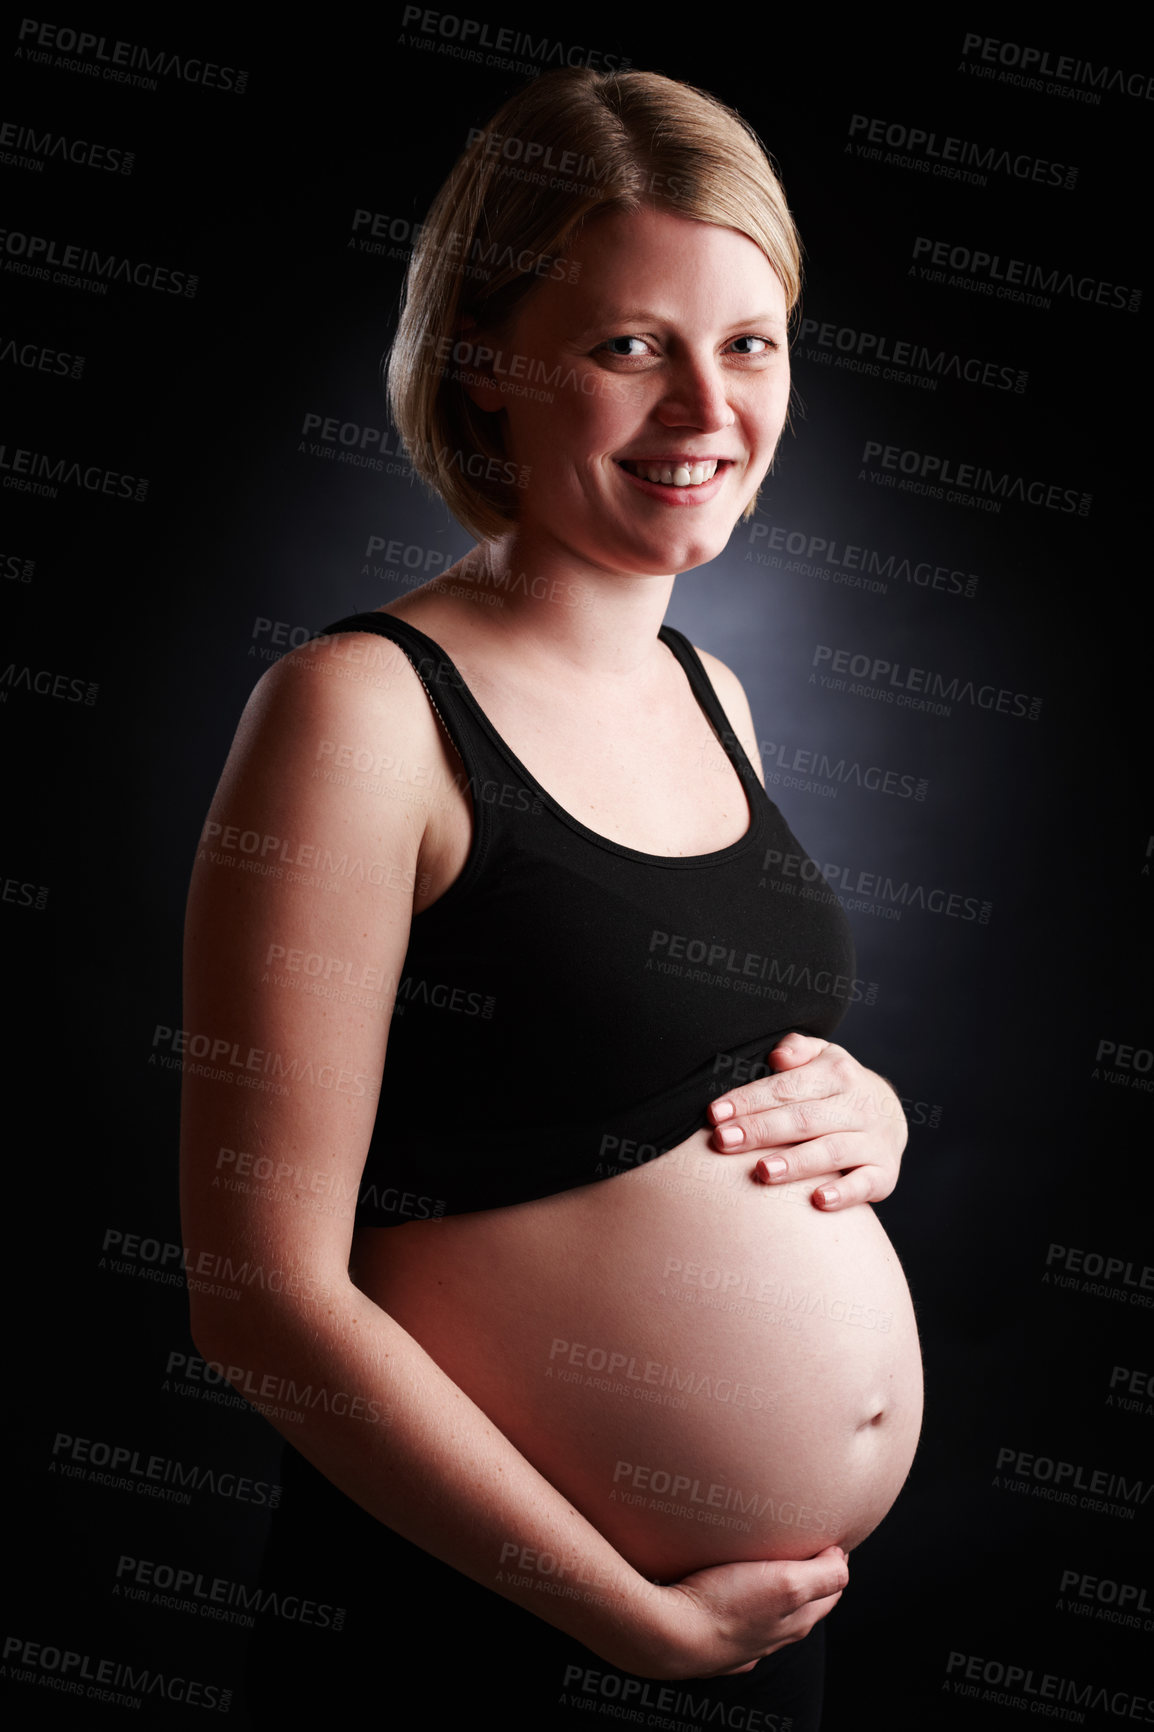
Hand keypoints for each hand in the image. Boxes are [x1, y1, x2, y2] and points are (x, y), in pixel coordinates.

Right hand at [626, 1547, 847, 1678]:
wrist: (670, 1636)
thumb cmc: (725, 1605)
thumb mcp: (787, 1583)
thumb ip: (823, 1574)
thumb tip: (841, 1558)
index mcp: (796, 1620)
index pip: (831, 1590)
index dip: (834, 1562)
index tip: (827, 1536)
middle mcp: (773, 1635)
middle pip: (803, 1604)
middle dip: (809, 1576)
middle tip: (801, 1543)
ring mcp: (743, 1643)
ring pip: (769, 1616)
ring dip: (773, 1592)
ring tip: (763, 1563)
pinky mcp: (713, 1642)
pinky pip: (736, 1623)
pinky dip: (742, 1608)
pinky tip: (730, 1594)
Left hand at [707, 1034, 906, 1209]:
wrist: (890, 1115)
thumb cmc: (837, 1087)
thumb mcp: (823, 1057)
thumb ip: (798, 1049)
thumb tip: (778, 1057)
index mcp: (839, 1073)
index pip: (788, 1088)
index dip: (750, 1100)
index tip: (715, 1115)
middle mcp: (859, 1106)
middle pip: (804, 1119)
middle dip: (761, 1130)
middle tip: (724, 1142)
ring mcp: (873, 1141)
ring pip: (831, 1151)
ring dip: (796, 1163)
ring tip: (762, 1172)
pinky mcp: (885, 1172)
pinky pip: (866, 1184)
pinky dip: (844, 1193)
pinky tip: (818, 1201)